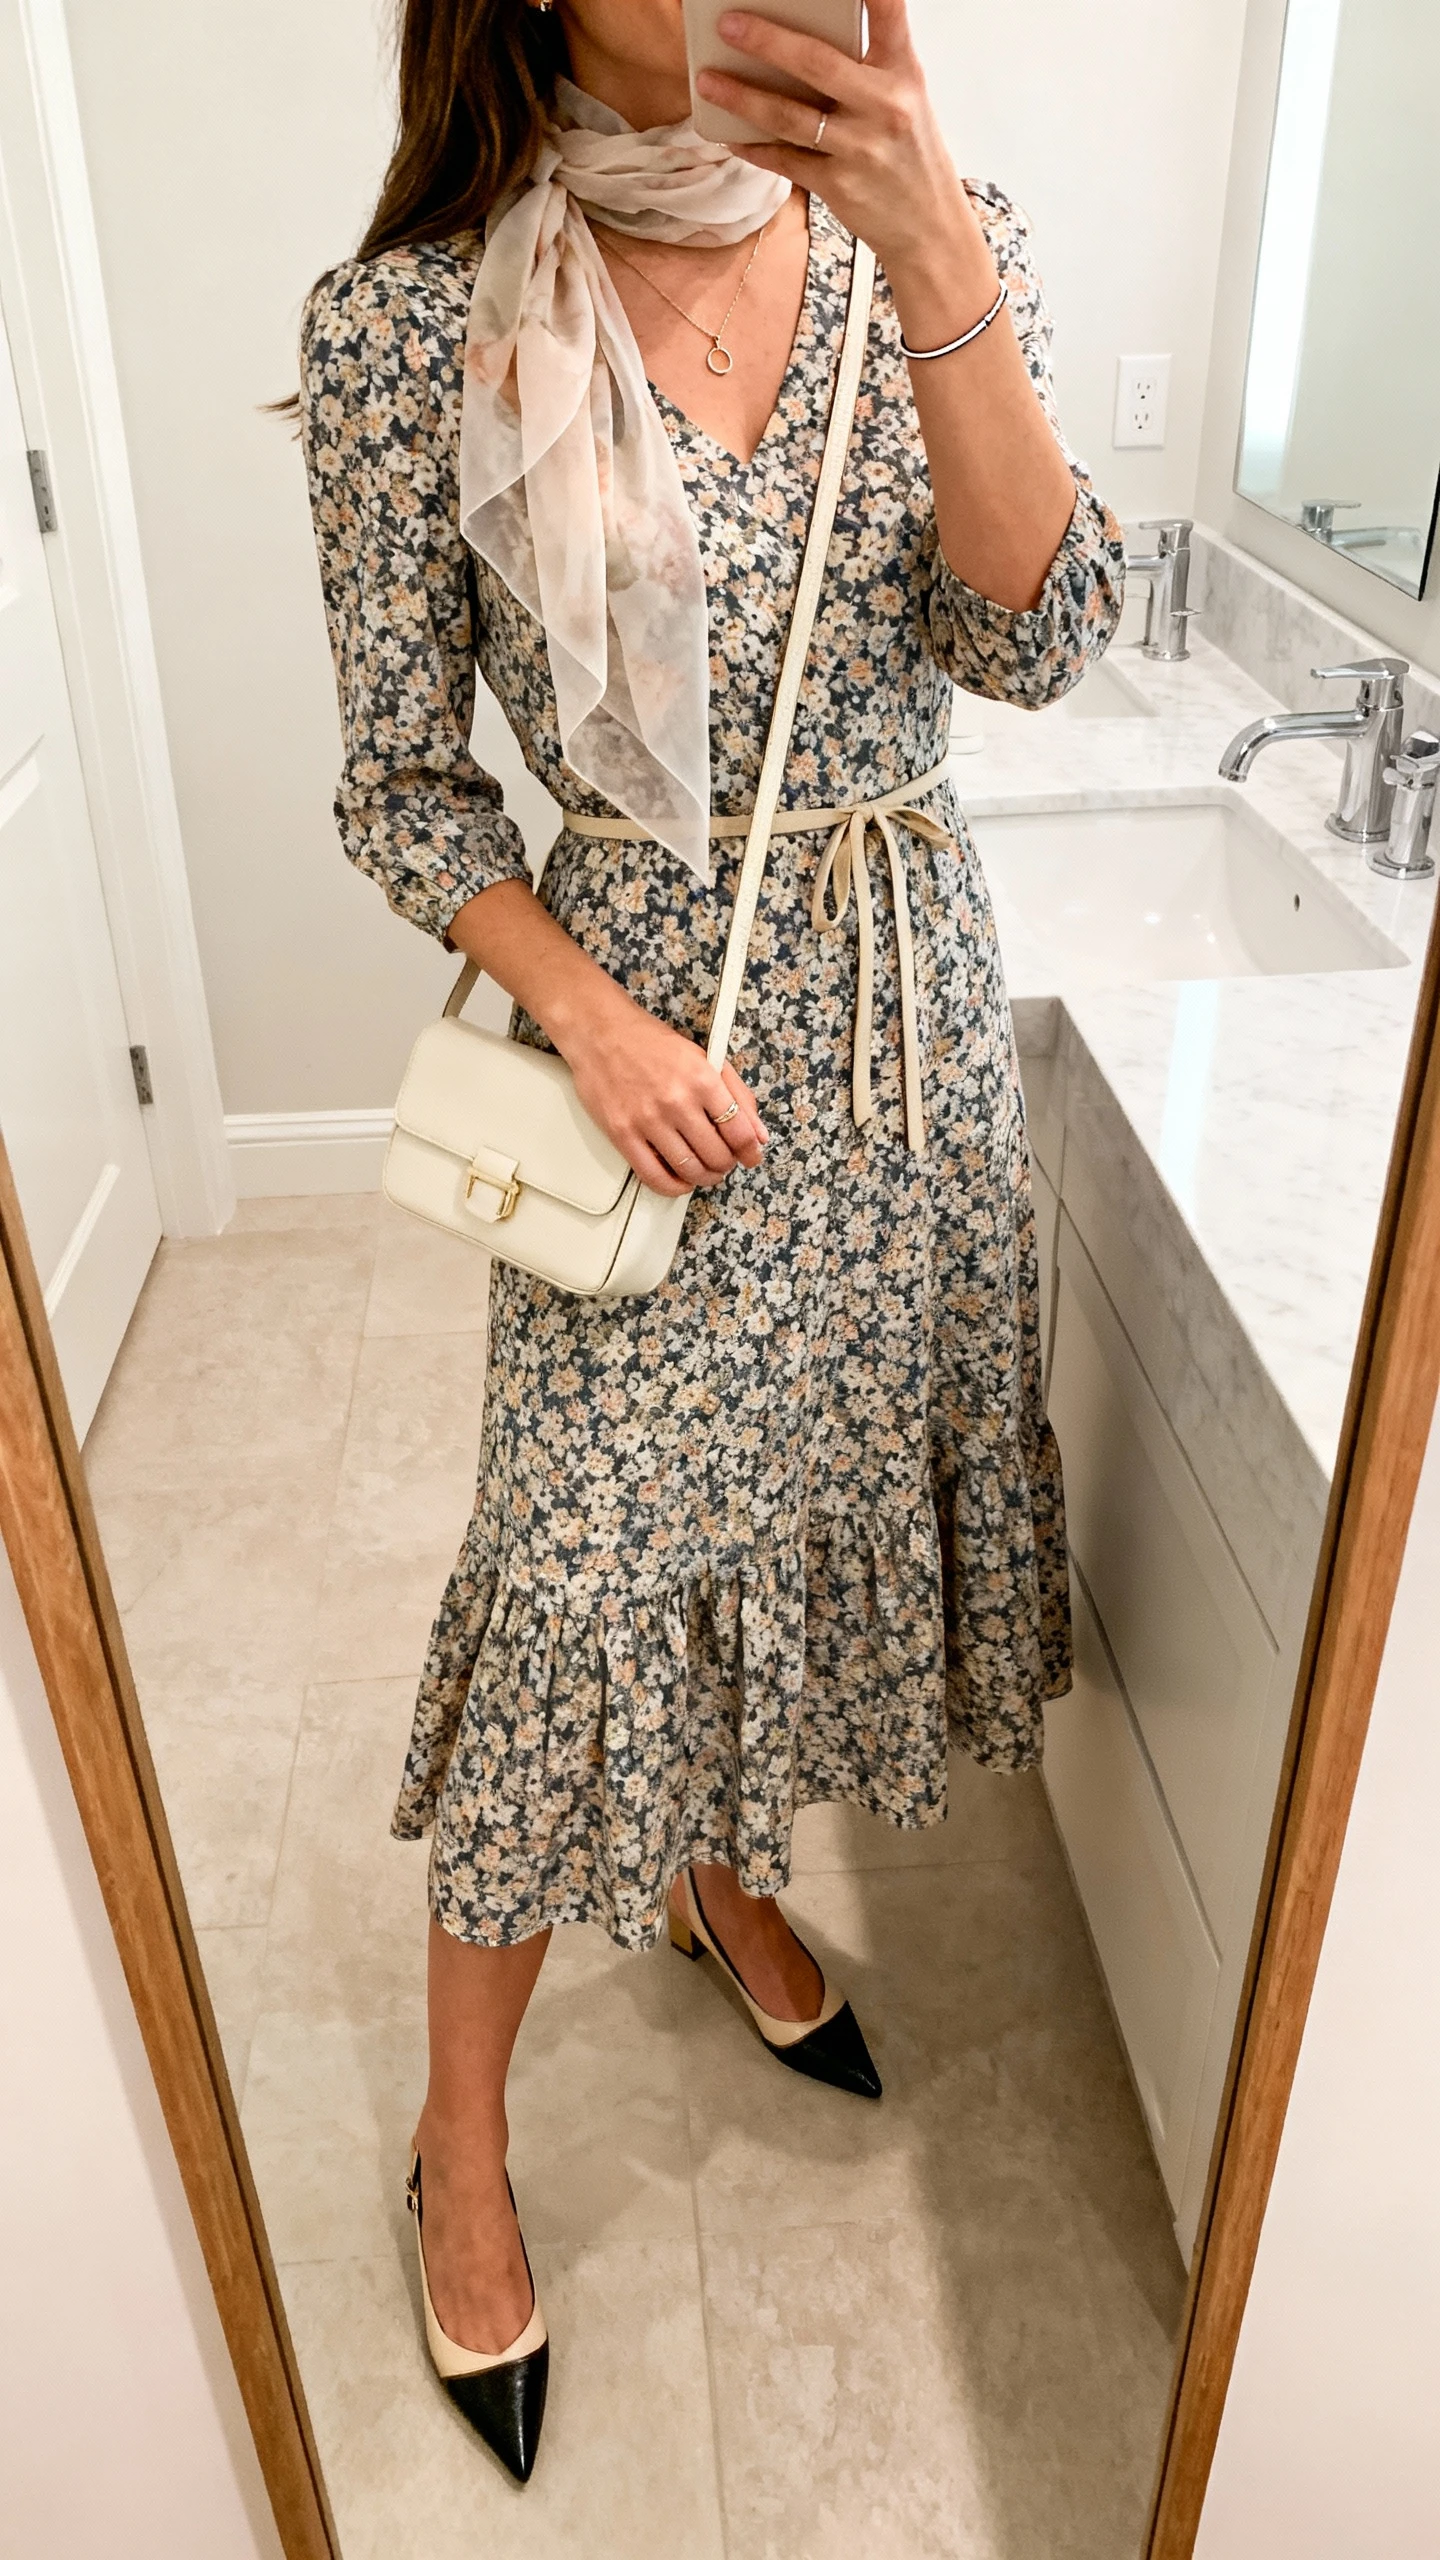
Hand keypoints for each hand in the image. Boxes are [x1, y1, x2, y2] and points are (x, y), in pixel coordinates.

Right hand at [561, 978, 768, 1198]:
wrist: (599, 1032)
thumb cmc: (650, 1042)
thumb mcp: (704, 1057)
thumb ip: (737, 1094)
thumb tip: (758, 1134)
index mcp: (702, 1078)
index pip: (739, 1132)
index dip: (750, 1152)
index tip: (750, 1156)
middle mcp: (677, 1101)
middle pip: (717, 1156)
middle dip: (727, 1164)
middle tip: (724, 1160)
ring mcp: (648, 1120)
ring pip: (690, 1170)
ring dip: (704, 1177)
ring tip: (704, 1169)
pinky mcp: (622, 1134)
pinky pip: (654, 1177)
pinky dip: (674, 1187)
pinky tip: (680, 1180)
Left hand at [697, 0, 991, 295]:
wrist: (929, 228)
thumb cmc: (910, 155)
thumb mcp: (904, 99)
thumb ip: (866, 67)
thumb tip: (801, 41)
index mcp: (904, 71)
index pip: (888, 11)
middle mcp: (884, 105)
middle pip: (816, 63)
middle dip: (765, 41)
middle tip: (727, 25)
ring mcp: (861, 148)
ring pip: (789, 116)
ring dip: (741, 97)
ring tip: (708, 81)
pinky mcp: (839, 185)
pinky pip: (785, 160)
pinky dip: (754, 147)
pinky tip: (730, 134)